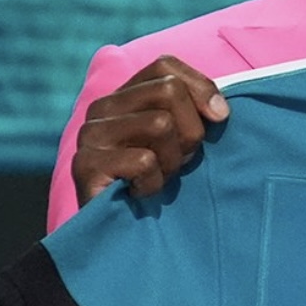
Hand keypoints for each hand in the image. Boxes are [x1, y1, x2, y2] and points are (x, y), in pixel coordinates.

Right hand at [72, 56, 228, 205]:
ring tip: (160, 178)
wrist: (119, 240)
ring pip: (160, 124)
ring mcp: (90, 135)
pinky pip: (144, 161)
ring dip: (173, 161)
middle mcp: (102, 108)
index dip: (201, 87)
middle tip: (181, 161)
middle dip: (191, 131)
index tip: (220, 119)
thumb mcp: (182, 143)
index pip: (165, 65)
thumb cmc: (158, 186)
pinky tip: (141, 194)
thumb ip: (196, 114)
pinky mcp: (85, 165)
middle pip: (169, 91)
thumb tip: (220, 110)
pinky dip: (154, 184)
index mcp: (124, 96)